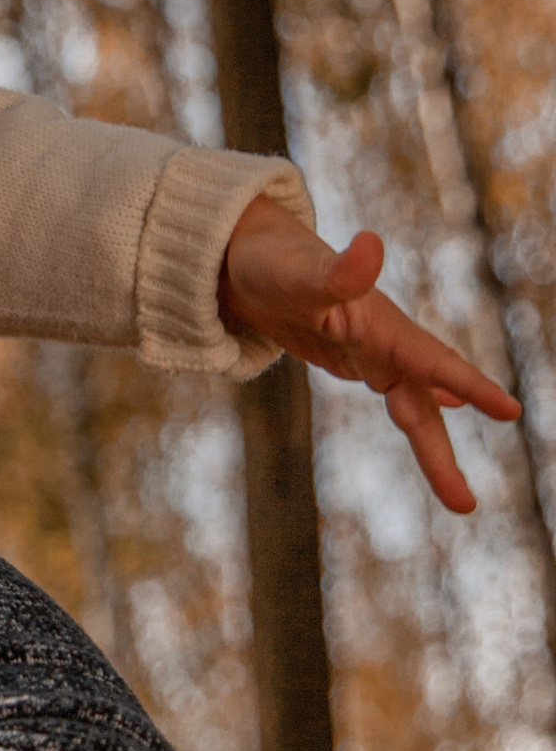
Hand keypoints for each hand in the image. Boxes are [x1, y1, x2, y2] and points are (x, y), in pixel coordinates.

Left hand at [219, 195, 517, 513]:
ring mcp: (369, 349)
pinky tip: (439, 409)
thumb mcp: (298, 272)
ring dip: (432, 446)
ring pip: (410, 405)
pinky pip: (394, 388)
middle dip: (440, 454)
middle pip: (423, 402)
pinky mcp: (350, 354)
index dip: (470, 385)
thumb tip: (370, 243)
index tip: (510, 412)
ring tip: (459, 499)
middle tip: (466, 507)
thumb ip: (337, 270)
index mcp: (380, 325)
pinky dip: (420, 404)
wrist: (240, 253)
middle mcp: (383, 340)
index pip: (432, 360)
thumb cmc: (270, 261)